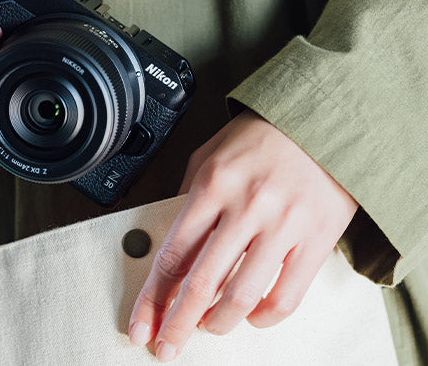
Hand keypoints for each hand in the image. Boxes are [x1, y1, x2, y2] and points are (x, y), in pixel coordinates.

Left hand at [128, 110, 358, 361]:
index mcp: (212, 184)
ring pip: (241, 296)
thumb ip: (187, 196)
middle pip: (201, 283)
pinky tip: (252, 317)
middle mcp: (246, 207)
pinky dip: (264, 317)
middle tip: (166, 347)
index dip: (153, 298)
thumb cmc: (263, 138)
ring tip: (208, 327)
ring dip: (218, 323)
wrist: (325, 122)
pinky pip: (286, 296)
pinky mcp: (316, 240)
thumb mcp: (209, 154)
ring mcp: (282, 225)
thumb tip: (170, 241)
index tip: (140, 325)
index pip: (172, 254)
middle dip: (177, 323)